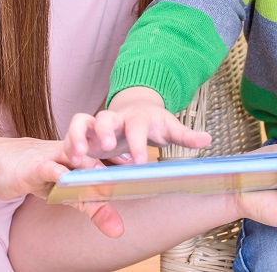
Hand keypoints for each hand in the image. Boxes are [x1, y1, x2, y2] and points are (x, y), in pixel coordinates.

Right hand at [0, 137, 129, 238]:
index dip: (129, 156)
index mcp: (84, 152)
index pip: (112, 151)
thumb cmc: (40, 173)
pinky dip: (57, 172)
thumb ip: (94, 207)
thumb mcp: (68, 192)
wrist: (1, 162)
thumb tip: (118, 231)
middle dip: (116, 154)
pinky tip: (65, 179)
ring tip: (104, 175)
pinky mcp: (34, 165)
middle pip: (97, 146)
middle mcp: (72, 149)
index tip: (150, 165)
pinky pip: (47, 167)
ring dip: (89, 161)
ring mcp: (53, 155)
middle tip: (137, 165)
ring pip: (75, 152)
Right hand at [62, 87, 210, 166]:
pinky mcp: (84, 134)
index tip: (141, 161)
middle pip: (106, 117)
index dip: (138, 143)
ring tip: (78, 155)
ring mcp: (97, 125)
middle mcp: (115, 119)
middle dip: (104, 131)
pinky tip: (71, 166)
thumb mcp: (169, 128)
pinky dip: (69, 146)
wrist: (134, 110)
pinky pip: (71, 135)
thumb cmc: (151, 123)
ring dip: (78, 136)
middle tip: (106, 146)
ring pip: (81, 122)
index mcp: (137, 119)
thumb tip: (207, 139)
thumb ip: (185, 136)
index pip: (137, 128)